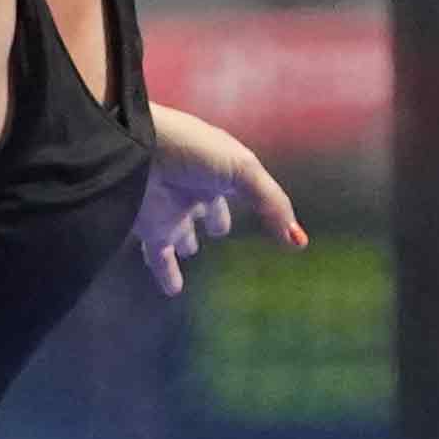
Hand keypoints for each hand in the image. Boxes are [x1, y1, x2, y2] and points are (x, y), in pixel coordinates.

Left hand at [134, 106, 305, 296]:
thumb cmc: (194, 149)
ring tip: (190, 251)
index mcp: (221, 171)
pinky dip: (167, 274)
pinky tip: (173, 291)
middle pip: (208, 210)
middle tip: (219, 230)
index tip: (264, 216)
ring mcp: (172, 211)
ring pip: (182, 234)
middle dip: (214, 218)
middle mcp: (196, 191)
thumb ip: (272, 205)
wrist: (138, 147)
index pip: (240, 189)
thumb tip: (299, 242)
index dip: (251, 200)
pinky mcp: (152, 229)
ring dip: (185, 243)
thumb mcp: (243, 171)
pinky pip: (159, 259)